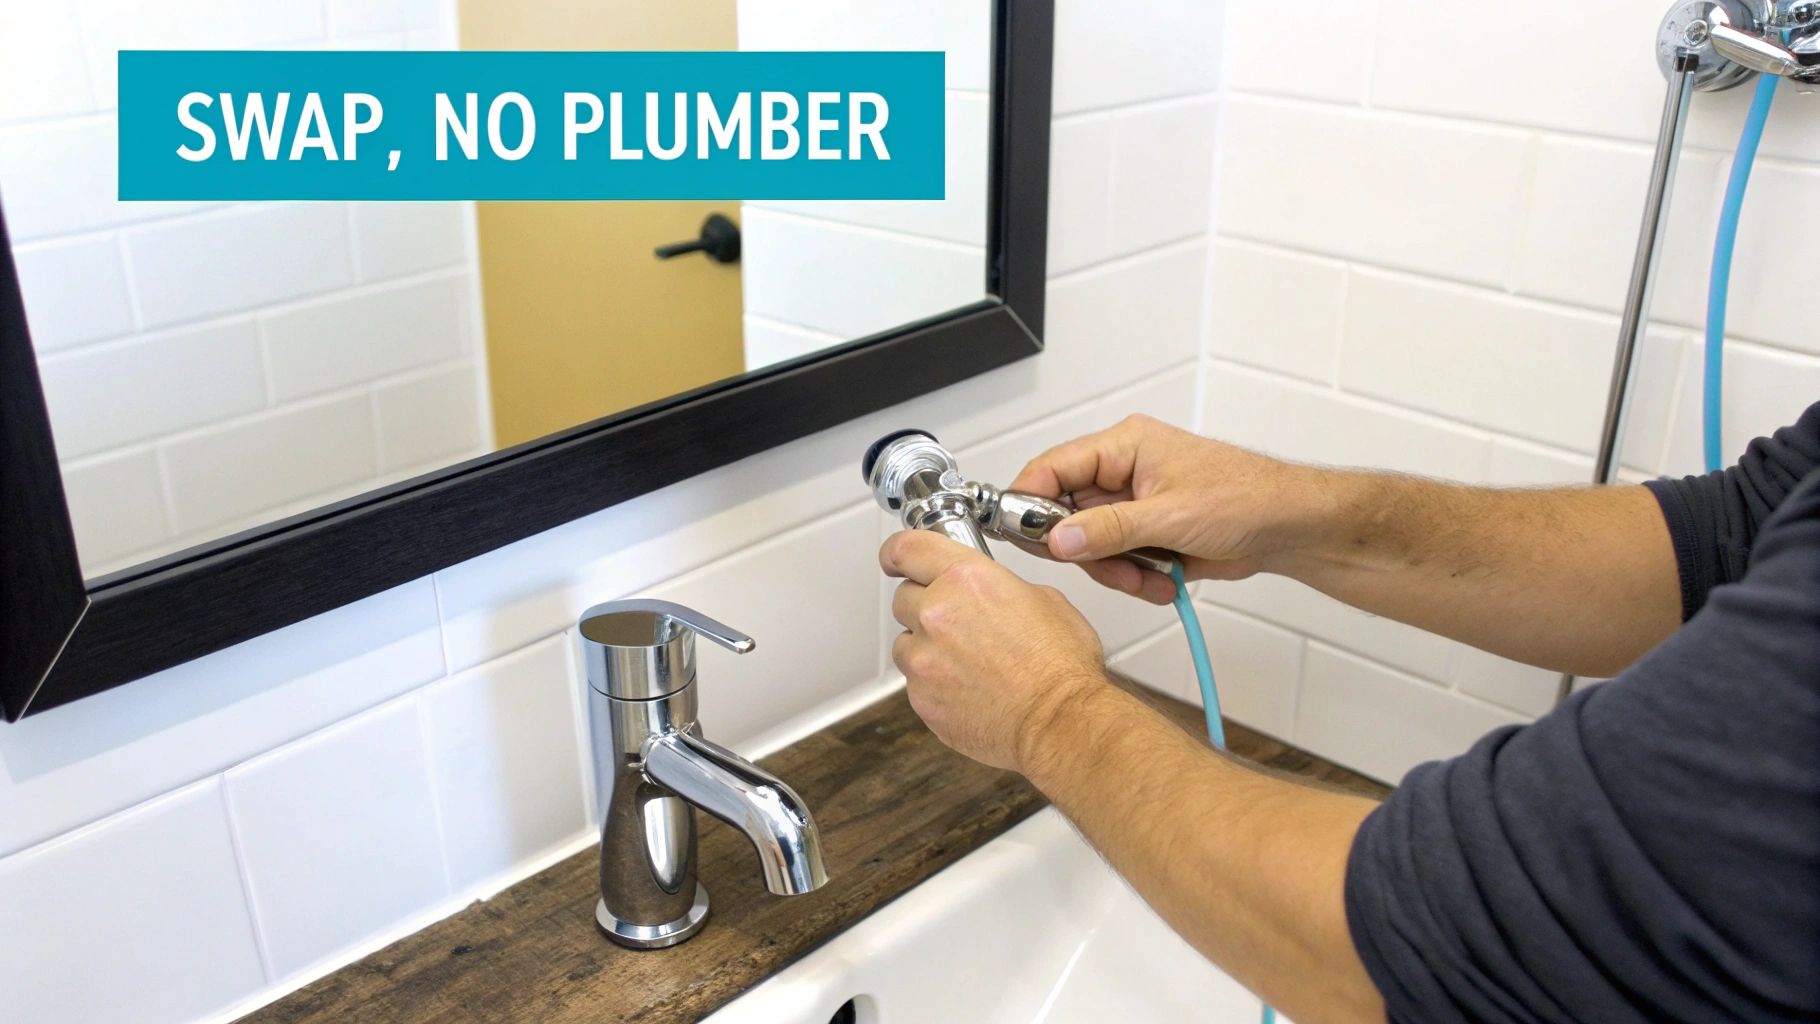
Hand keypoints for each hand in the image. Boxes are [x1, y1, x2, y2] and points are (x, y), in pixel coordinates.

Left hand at [880, 529, 1109, 772]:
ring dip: (927, 647)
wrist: (1059, 722)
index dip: (897, 553)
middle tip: (959, 624)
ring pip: (906, 642)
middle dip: (926, 606)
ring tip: (968, 663)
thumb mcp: (1043, 599)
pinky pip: (915, 682)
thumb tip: (989, 591)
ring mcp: (923, 659)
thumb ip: (999, 586)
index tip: (894, 559)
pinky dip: (934, 684)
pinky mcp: (920, 698)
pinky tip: (969, 689)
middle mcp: (936, 614)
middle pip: (905, 598)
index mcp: (966, 580)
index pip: (908, 550)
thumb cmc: (1060, 667)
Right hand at [1008, 414, 1333, 604]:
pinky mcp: (1146, 534)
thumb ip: (1107, 530)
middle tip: (1112, 568)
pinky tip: (1162, 582)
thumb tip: (1057, 540)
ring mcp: (1134, 505)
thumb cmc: (1248, 498)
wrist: (1289, 528)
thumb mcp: (1170, 516)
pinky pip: (1117, 560)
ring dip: (1116, 570)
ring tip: (1150, 579)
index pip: (1052, 467)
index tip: (1020, 535)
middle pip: (1067, 515)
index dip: (1030, 501)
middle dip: (1088, 551)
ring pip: (1090, 545)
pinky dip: (1135, 578)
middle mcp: (1122, 473)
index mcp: (1124, 447)